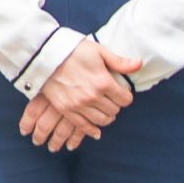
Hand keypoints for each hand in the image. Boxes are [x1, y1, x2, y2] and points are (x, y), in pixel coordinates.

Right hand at [19, 37, 142, 150]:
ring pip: (102, 120)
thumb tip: (139, 64)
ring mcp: (78, 105)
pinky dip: (92, 130)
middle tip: (110, 99)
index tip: (120, 92)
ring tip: (102, 109)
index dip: (125, 96)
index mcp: (104, 82)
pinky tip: (96, 131)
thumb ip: (120, 61)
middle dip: (115, 105)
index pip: (126, 99)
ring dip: (106, 116)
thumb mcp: (98, 51)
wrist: (44, 55)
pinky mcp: (65, 109)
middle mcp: (93, 96)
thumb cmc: (72, 50)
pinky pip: (83, 126)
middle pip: (115, 110)